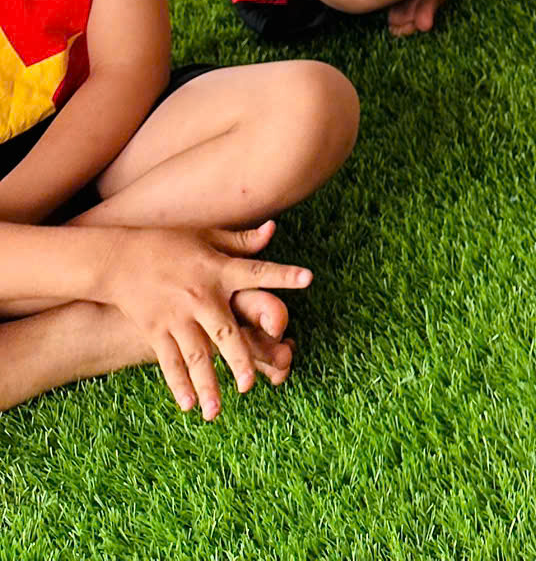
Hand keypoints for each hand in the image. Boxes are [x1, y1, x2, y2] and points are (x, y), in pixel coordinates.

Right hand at [104, 220, 311, 419]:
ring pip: (195, 356)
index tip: (309, 278)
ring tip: (216, 412)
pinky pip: (169, 361)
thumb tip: (273, 230)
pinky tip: (188, 406)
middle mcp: (200, 296)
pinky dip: (178, 384)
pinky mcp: (155, 331)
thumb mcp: (207, 236)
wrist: (118, 258)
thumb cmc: (168, 244)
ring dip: (206, 384)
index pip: (257, 272)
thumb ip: (240, 241)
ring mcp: (176, 316)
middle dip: (238, 358)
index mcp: (218, 269)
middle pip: (224, 332)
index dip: (283, 275)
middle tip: (251, 384)